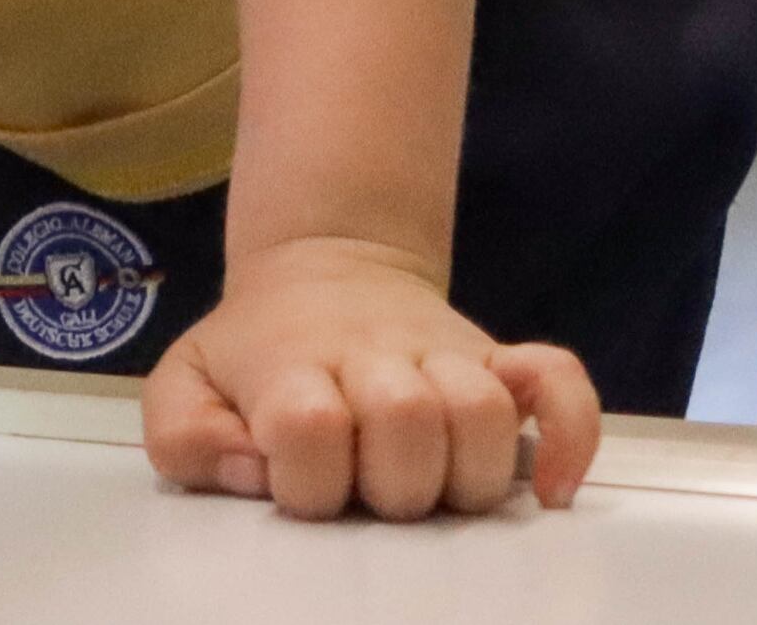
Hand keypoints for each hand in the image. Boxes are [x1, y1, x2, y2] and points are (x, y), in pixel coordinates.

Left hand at [142, 236, 596, 519]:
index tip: (291, 476)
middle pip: (408, 423)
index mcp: (295, 367)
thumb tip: (253, 472)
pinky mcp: (502, 361)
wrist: (322, 267)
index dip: (303, 473)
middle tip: (365, 484)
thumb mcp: (185, 383)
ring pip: (486, 416)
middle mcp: (379, 358)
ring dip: (464, 472)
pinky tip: (549, 490)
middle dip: (388, 483)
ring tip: (434, 484)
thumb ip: (184, 437)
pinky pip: (563, 384)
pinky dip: (572, 438)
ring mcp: (448, 356)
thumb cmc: (254, 350)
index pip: (308, 425)